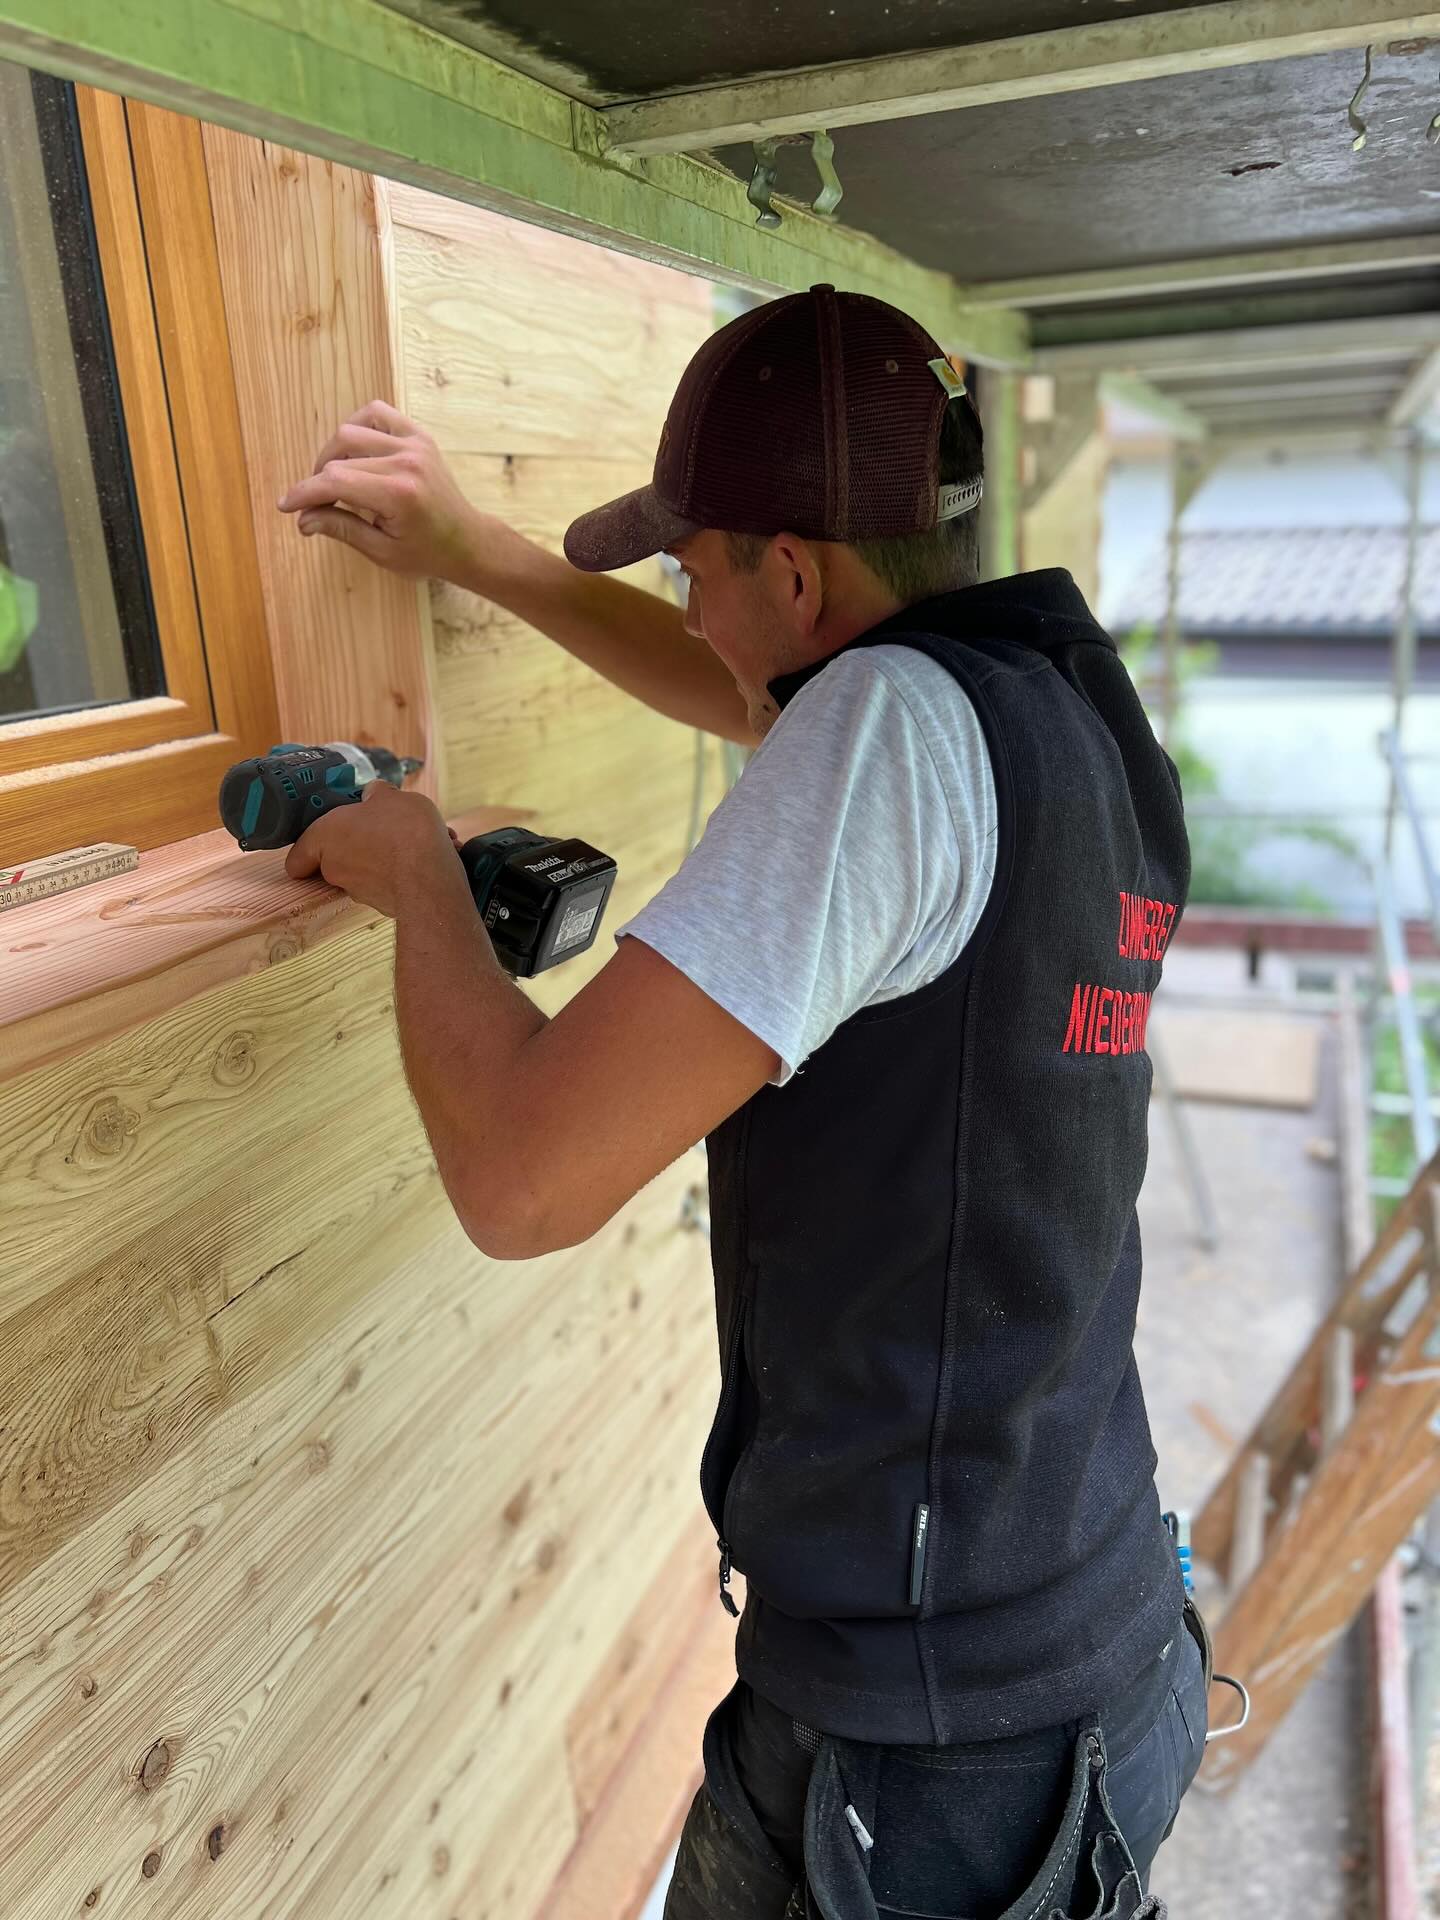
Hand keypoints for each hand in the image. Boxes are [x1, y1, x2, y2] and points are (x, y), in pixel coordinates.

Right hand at [277, 401, 488, 583]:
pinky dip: (357, 428)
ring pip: (352, 431)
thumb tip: (302, 519)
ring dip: (334, 454)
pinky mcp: (418, 435)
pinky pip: (376, 414)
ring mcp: (414, 444)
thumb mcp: (382, 551)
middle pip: (338, 456)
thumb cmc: (426, 553)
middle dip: (318, 481)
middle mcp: (406, 462)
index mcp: (398, 494)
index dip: (305, 493)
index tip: (287, 505)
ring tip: (336, 481)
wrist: (466, 541)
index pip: (334, 482)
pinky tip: (354, 452)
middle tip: (318, 503)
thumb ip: (341, 529)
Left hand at [285, 780, 470, 920]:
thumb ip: (378, 795)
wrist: (430, 880)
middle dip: (360, 845)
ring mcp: (358, 890)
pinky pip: (391, 882)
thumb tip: (375, 795)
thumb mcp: (391, 797)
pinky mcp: (382, 905)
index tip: (315, 846)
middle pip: (337, 858)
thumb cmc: (404, 832)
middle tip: (382, 830)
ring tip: (419, 842)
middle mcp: (336, 868)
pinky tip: (430, 858)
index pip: (297, 857)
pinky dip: (405, 871)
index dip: (304, 853)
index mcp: (326, 836)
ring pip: (368, 870)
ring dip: (388, 857)